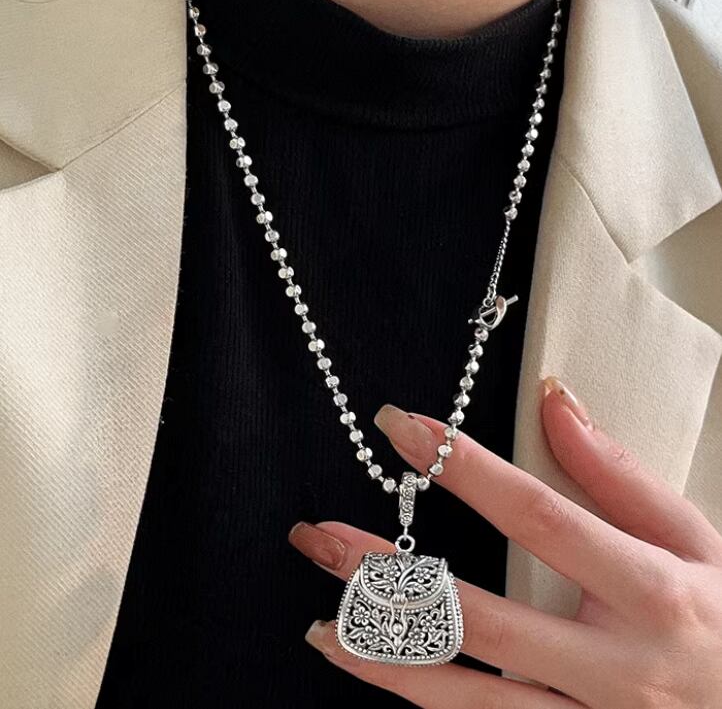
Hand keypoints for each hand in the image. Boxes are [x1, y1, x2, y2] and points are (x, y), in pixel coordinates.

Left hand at [288, 376, 721, 707]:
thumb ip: (618, 472)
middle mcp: (615, 670)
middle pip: (479, 617)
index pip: (537, 516)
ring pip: (468, 699)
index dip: (464, 468)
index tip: (402, 428)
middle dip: (389, 575)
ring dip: (385, 659)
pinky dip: (426, 702)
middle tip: (320, 539)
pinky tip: (380, 672)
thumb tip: (554, 400)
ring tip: (320, 626)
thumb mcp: (695, 539)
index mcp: (649, 592)